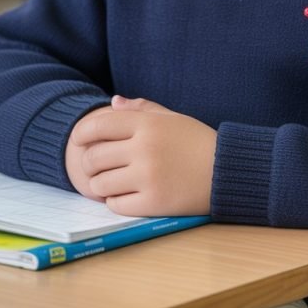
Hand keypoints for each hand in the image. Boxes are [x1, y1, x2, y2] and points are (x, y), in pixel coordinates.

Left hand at [66, 96, 216, 215]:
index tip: (79, 141)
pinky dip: (116, 201)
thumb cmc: (198, 142)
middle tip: (98, 166)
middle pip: (93, 158)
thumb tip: (112, 102)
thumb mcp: (173, 118)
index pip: (97, 126)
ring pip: (100, 184)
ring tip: (114, 181)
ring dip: (102, 184)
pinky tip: (128, 195)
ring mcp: (148, 177)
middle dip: (90, 163)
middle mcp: (145, 149)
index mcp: (148, 124)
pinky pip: (115, 205)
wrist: (227, 171)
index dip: (81, 134)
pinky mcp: (153, 203)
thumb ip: (141, 108)